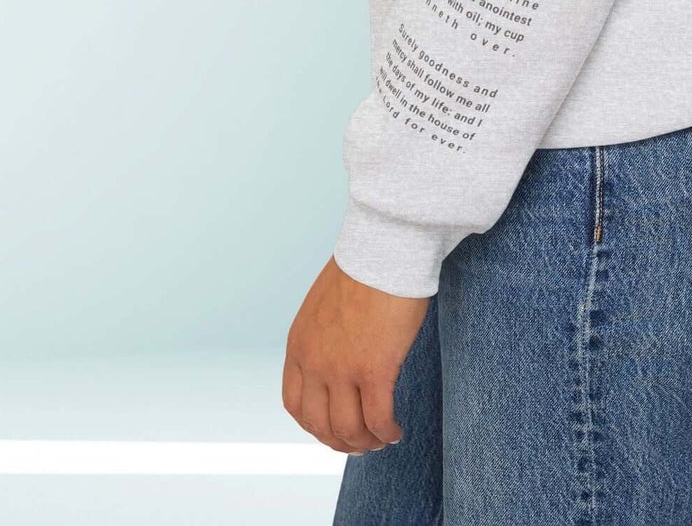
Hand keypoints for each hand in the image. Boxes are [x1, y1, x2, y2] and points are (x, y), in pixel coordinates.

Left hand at [283, 255, 429, 454]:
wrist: (383, 248)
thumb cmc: (363, 265)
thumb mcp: (325, 304)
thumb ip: (324, 333)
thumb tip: (342, 349)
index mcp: (299, 345)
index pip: (295, 404)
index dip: (314, 424)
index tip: (333, 428)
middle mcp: (315, 363)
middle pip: (320, 424)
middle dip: (339, 440)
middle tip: (359, 442)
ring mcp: (343, 370)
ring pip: (348, 428)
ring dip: (365, 442)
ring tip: (381, 439)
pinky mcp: (375, 370)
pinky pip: (378, 418)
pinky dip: (386, 432)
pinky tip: (396, 430)